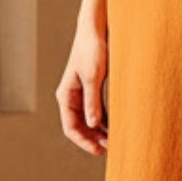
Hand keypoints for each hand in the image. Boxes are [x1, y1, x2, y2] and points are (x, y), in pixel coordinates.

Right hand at [55, 6, 108, 156]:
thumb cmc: (92, 50)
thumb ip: (92, 101)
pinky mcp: (92, 89)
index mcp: (66, 95)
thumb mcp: (93, 77)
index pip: (71, 127)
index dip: (84, 141)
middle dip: (93, 139)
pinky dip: (105, 120)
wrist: (96, 29)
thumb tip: (93, 124)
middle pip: (79, 126)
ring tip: (115, 140)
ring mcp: (81, 94)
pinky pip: (96, 110)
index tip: (99, 150)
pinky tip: (115, 126)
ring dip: (99, 131)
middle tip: (110, 148)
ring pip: (88, 120)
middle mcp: (71, 97)